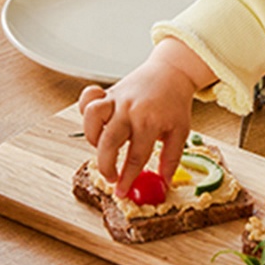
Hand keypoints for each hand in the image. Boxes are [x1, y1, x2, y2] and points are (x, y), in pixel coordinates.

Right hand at [78, 37, 215, 196]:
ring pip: (92, 118)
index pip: (135, 157)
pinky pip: (87, 98)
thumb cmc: (174, 103)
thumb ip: (171, 158)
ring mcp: (116, 100)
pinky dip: (84, 108)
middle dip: (106, 166)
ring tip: (103, 147)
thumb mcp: (180, 131)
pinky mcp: (108, 93)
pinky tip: (93, 121)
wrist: (171, 71)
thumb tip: (163, 182)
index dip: (127, 178)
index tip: (122, 192)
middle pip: (109, 142)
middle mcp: (129, 111)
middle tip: (112, 177)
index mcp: (149, 122)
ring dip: (92, 137)